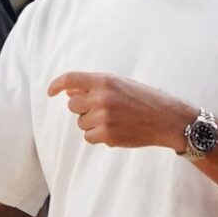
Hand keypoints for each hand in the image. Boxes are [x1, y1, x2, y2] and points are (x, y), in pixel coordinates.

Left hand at [48, 72, 192, 150]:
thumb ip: (95, 86)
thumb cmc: (143, 99)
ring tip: (114, 120)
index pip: (70, 79)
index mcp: (104, 81)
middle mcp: (101, 98)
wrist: (166, 119)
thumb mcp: (120, 84)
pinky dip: (98, 136)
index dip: (57, 85)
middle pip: (73, 105)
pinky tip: (116, 130)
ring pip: (81, 123)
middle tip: (103, 109)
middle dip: (83, 108)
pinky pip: (88, 137)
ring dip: (92, 123)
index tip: (51, 92)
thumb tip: (68, 92)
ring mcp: (103, 117)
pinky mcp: (107, 135)